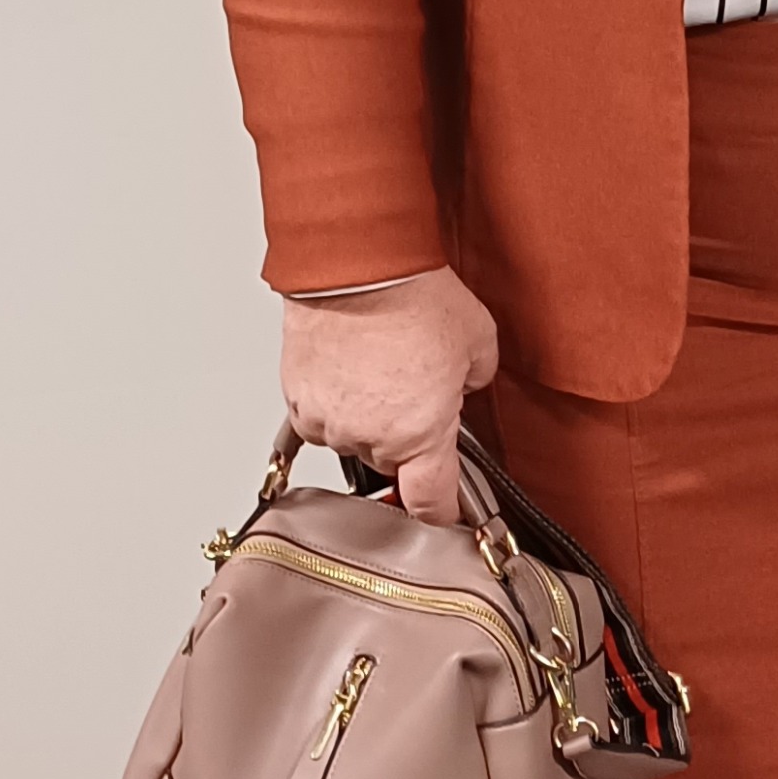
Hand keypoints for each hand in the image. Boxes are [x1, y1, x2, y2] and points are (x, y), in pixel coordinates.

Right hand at [277, 267, 499, 521]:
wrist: (357, 264)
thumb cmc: (413, 297)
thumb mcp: (478, 343)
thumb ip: (475, 382)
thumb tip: (463, 388)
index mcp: (420, 435)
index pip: (430, 502)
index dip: (442, 512)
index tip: (445, 514)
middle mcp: (370, 436)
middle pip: (391, 462)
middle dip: (407, 435)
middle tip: (416, 389)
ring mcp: (329, 421)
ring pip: (354, 439)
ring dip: (367, 417)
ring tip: (381, 367)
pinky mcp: (298, 400)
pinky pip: (321, 419)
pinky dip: (335, 402)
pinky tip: (351, 368)